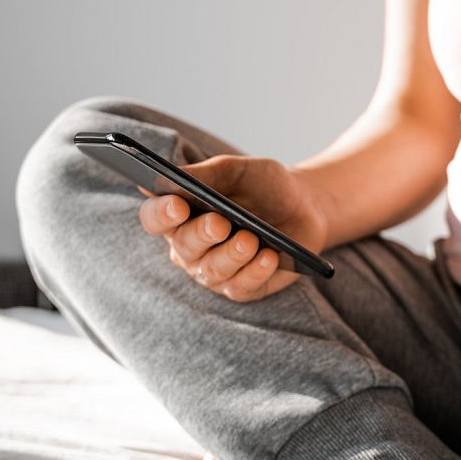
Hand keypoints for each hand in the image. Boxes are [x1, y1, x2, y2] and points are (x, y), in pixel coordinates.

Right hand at [138, 155, 327, 301]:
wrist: (306, 205)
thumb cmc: (264, 185)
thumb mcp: (237, 171)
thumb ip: (204, 174)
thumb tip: (169, 177)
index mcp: (181, 214)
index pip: (154, 218)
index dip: (161, 213)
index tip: (177, 205)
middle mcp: (191, 247)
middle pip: (182, 247)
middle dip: (201, 235)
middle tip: (220, 223)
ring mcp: (215, 271)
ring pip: (211, 271)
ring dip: (231, 255)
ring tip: (251, 239)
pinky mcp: (242, 288)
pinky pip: (240, 287)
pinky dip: (254, 272)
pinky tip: (269, 257)